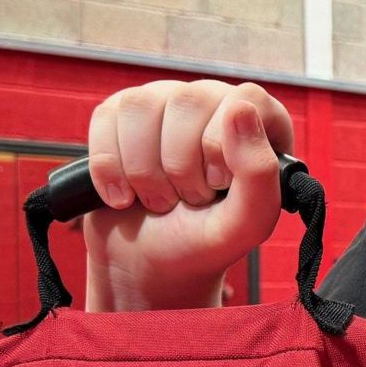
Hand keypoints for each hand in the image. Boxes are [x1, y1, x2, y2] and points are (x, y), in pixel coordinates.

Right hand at [81, 80, 295, 310]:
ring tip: (160, 199)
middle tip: (189, 200)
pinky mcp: (121, 115)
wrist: (147, 266)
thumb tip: (240, 108)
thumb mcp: (245, 223)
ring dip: (144, 171)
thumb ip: (259, 171)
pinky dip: (109, 169)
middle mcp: (213, 102)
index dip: (222, 148)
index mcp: (259, 121)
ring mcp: (164, 103)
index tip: (218, 185)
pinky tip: (124, 195)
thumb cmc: (202, 242)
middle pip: (188, 101)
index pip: (244, 100)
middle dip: (181, 167)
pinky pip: (105, 119)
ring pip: (142, 106)